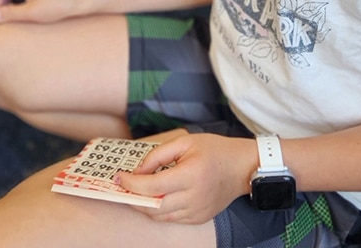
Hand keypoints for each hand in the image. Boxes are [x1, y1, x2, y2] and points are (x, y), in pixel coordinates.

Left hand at [117, 133, 253, 223]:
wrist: (241, 167)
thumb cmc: (213, 150)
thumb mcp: (185, 142)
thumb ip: (158, 155)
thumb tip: (138, 171)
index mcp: (191, 175)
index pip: (153, 186)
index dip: (132, 184)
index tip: (119, 177)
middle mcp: (194, 198)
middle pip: (153, 207)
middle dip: (133, 198)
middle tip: (122, 186)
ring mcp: (197, 212)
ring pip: (161, 217)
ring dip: (144, 205)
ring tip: (135, 191)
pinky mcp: (199, 219)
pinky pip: (172, 219)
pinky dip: (159, 210)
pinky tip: (155, 197)